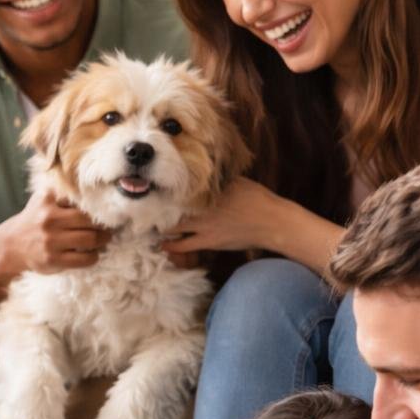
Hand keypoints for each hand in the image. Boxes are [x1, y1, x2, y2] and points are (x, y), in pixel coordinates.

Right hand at [0, 189, 111, 275]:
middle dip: (103, 224)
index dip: (97, 205)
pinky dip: (94, 257)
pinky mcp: (53, 260)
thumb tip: (96, 189)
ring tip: (104, 239)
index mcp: (47, 200)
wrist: (12, 245)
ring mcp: (50, 241)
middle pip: (89, 220)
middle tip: (108, 226)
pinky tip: (92, 254)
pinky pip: (84, 259)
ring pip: (90, 239)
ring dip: (102, 240)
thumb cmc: (35, 220)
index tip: (106, 209)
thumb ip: (63, 192)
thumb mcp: (43, 199)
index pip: (80, 199)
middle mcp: (48, 219)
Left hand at [162, 176, 286, 254]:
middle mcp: (203, 206)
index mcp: (208, 190)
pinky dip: (172, 246)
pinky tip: (163, 246)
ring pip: (174, 227)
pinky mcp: (209, 241)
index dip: (164, 192)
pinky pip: (184, 245)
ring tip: (152, 228)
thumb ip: (218, 179)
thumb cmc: (258, 199)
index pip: (179, 189)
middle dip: (158, 210)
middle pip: (171, 208)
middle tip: (147, 211)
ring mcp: (204, 225)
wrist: (272, 222)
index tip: (153, 192)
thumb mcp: (236, 181)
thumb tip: (208, 172)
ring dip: (162, 228)